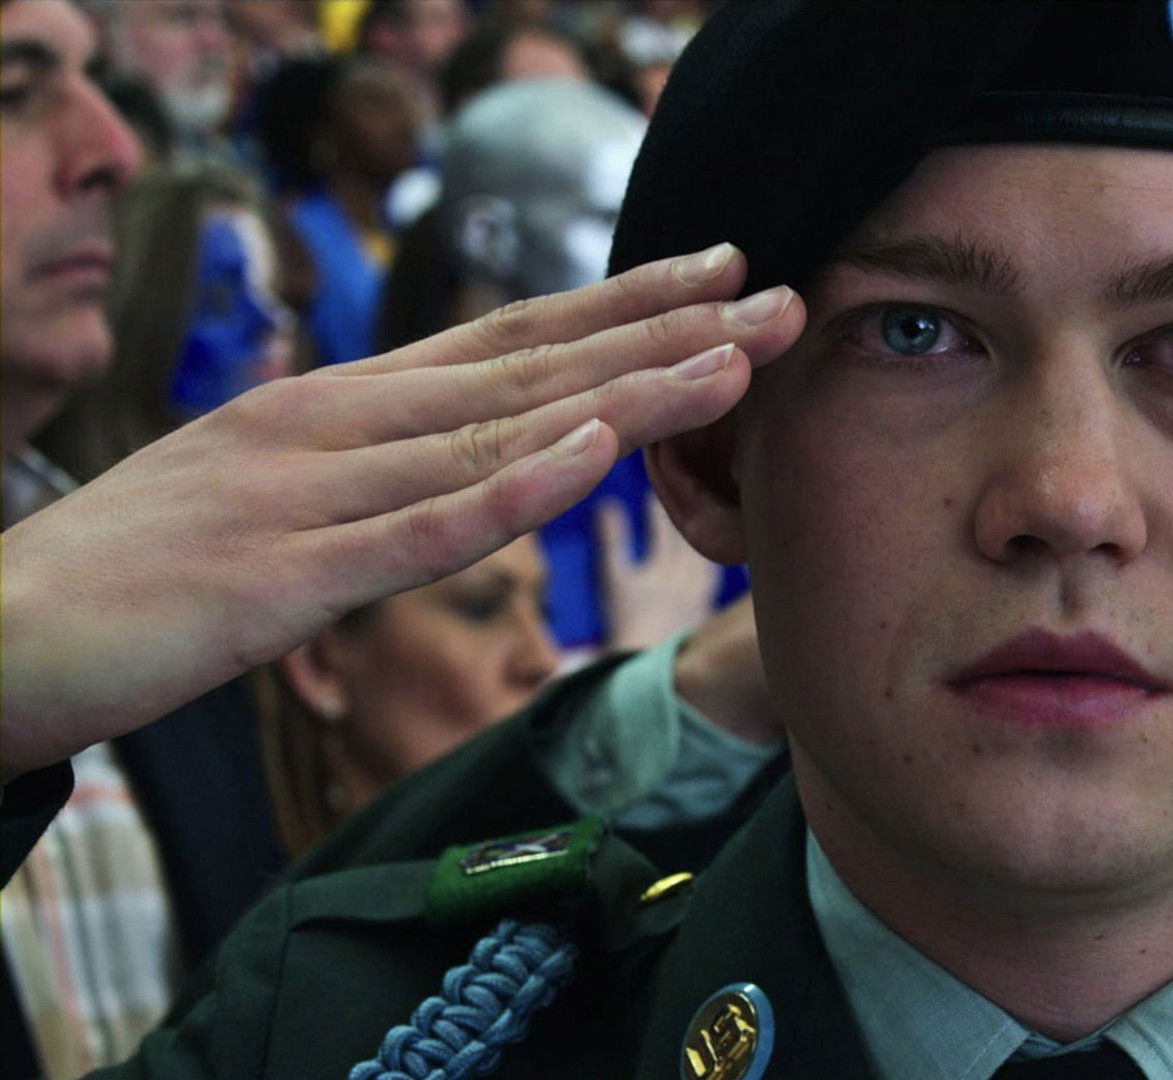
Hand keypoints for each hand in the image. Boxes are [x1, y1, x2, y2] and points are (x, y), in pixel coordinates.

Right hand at [0, 244, 805, 779]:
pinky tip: (591, 452)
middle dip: (662, 333)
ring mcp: (307, 495)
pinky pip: (414, 531)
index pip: (506, 341)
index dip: (619, 306)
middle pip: (528, 369)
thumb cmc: (141, 570)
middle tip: (778, 299)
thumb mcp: (273, 498)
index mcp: (337, 406)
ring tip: (733, 362)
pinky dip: (510, 489)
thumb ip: (376, 475)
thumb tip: (478, 456)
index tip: (717, 277)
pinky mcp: (275, 578)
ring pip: (497, 435)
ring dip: (624, 396)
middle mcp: (334, 426)